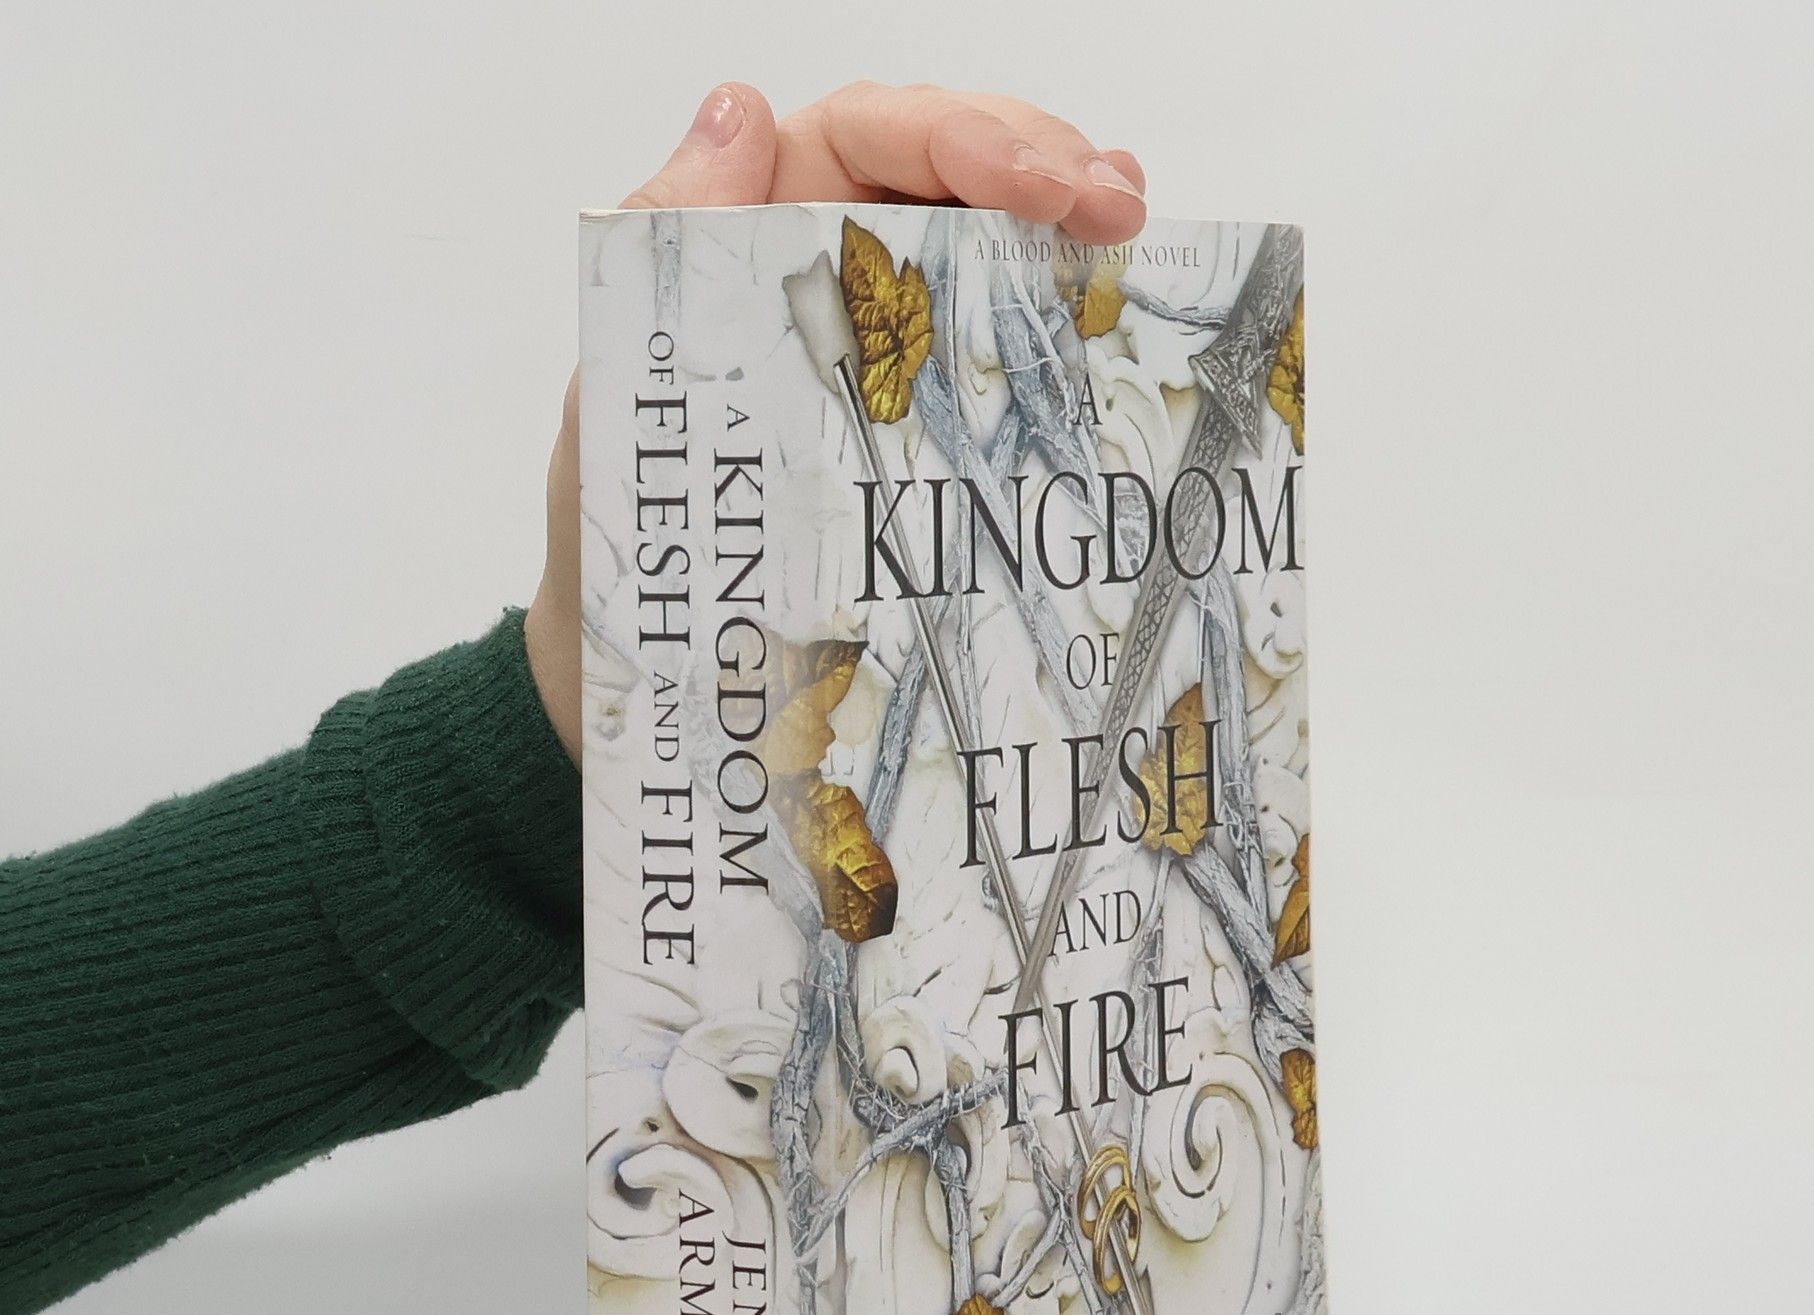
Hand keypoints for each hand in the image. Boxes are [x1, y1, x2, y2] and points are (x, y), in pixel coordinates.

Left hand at [523, 81, 1149, 762]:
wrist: (660, 645)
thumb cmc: (624, 514)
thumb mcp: (633, 370)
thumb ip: (674, 233)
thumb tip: (740, 110)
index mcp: (758, 222)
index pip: (871, 135)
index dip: (965, 135)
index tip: (1043, 187)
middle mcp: (829, 253)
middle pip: (951, 163)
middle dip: (1041, 164)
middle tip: (1116, 205)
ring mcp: (887, 325)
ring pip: (988, 227)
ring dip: (1067, 211)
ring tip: (1129, 217)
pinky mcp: (924, 399)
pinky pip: (998, 327)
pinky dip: (1059, 295)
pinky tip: (1110, 279)